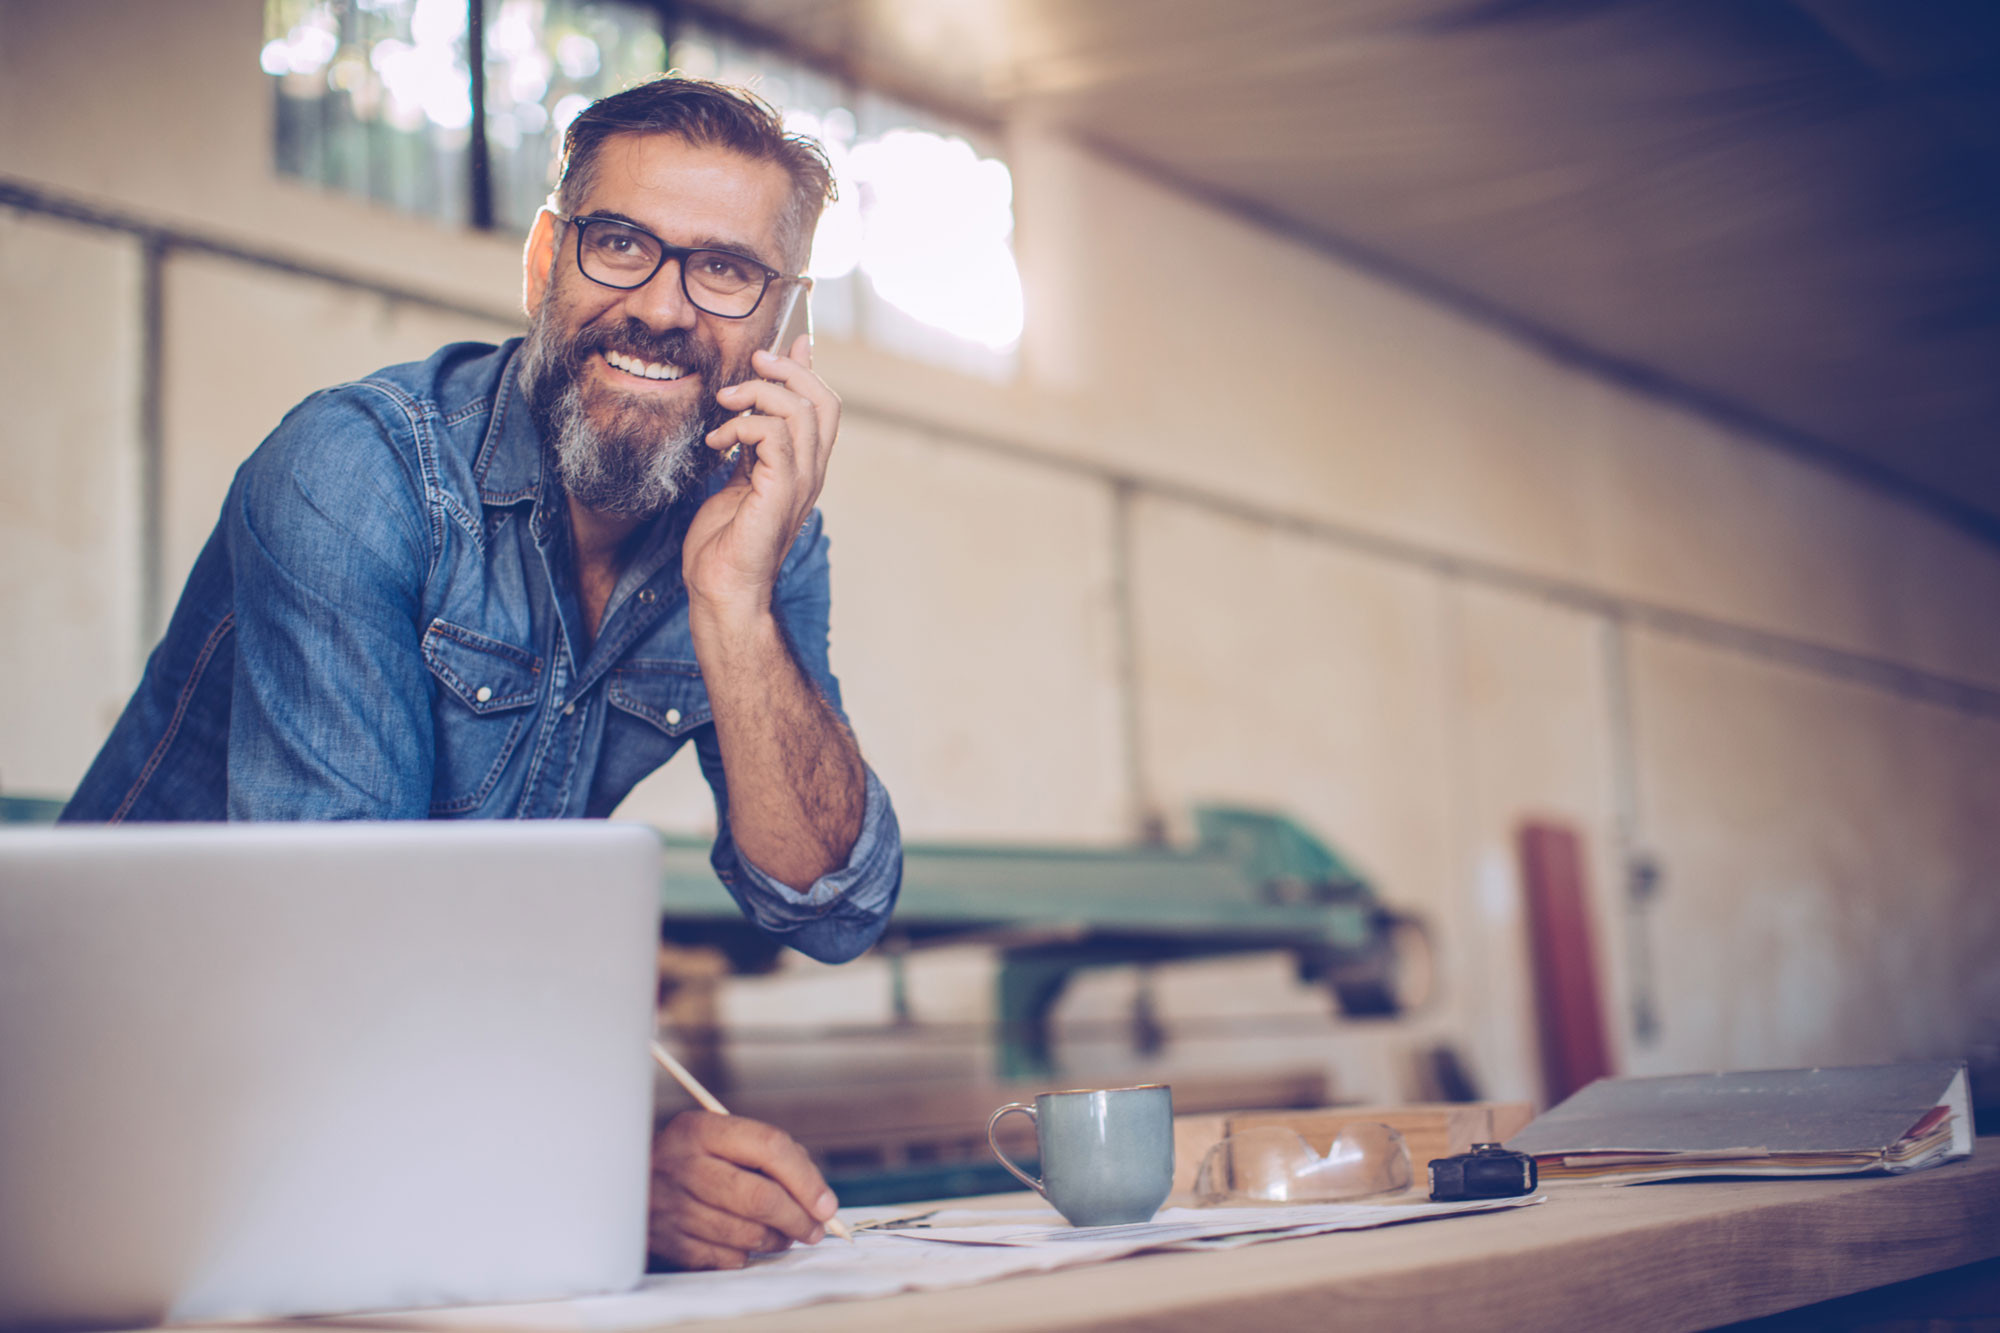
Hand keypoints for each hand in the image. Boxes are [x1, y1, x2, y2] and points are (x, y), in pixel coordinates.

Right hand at [648, 1109, 840, 1269]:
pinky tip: (746, 1243)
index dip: (806, 1178)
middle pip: (760, 1198)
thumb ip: (769, 1156)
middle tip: (814, 1230)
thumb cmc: (692, 1160)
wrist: (626, 1183)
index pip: (769, 1146)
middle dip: (798, 1219)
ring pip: (746, 1234)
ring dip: (776, 1240)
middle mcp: (683, 1165)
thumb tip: (819, 1198)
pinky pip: (725, 1258)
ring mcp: (671, 1206)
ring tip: (784, 1235)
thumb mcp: (720, 1138)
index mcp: (701, 1130)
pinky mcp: (667, 1241)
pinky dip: (746, 1255)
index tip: (827, 1203)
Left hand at [683, 337, 839, 623]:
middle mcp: (811, 474)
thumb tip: (749, 405)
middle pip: (823, 401)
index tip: (772, 352)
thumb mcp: (738, 476)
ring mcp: (800, 485)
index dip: (805, 369)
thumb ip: (750, 441)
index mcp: (805, 468)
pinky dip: (744, 427)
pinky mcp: (780, 494)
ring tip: (723, 404)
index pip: (825, 405)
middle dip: (788, 371)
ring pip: (801, 412)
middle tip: (751, 365)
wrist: (721, 589)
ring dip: (758, 395)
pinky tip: (718, 441)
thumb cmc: (724, 542)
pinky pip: (776, 438)